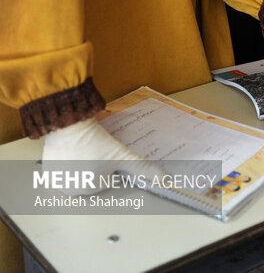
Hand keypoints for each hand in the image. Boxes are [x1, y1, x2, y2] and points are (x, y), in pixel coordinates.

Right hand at [42, 118, 165, 195]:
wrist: (69, 124)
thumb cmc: (93, 142)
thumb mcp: (122, 156)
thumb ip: (142, 168)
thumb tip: (163, 179)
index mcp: (89, 191)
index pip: (107, 179)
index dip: (110, 165)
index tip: (107, 154)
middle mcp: (71, 190)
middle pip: (92, 176)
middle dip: (97, 164)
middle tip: (95, 150)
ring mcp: (57, 179)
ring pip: (78, 170)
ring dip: (83, 161)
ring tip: (85, 148)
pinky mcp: (48, 167)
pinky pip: (64, 165)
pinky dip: (70, 158)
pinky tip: (74, 148)